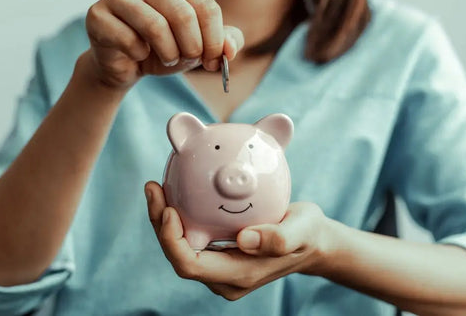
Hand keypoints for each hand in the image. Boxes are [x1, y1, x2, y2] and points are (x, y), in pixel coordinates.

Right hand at [83, 0, 243, 90]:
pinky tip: (138, 54)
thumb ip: (223, 42)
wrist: (126, 65)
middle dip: (193, 47)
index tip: (214, 60)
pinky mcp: (98, 15)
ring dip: (169, 53)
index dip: (215, 40)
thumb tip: (229, 50)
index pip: (206, 6)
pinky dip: (140, 56)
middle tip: (189, 60)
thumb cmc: (164, 49)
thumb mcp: (200, 46)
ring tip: (168, 58)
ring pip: (156, 26)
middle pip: (183, 14)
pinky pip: (130, 40)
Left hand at [144, 181, 334, 300]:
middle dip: (159, 225)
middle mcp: (224, 277)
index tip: (169, 209)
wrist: (312, 242)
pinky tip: (175, 191)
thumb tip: (243, 239)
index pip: (190, 265)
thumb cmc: (308, 235)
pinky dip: (178, 217)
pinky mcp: (219, 255)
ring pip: (180, 247)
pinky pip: (190, 238)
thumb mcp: (303, 230)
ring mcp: (220, 268)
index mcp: (239, 275)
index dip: (171, 241)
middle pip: (178, 256)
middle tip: (154, 187)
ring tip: (156, 187)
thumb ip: (279, 238)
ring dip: (163, 220)